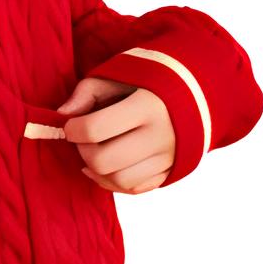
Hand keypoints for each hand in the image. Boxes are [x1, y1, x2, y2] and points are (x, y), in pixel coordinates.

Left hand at [54, 75, 174, 193]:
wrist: (199, 92)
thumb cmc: (150, 80)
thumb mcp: (118, 75)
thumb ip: (87, 92)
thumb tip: (63, 114)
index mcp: (147, 106)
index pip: (95, 129)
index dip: (73, 129)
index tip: (71, 125)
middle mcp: (161, 136)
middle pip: (103, 161)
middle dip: (83, 151)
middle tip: (83, 139)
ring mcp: (169, 157)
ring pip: (118, 180)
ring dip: (97, 170)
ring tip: (94, 151)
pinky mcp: (170, 171)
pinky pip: (134, 189)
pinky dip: (114, 182)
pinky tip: (107, 166)